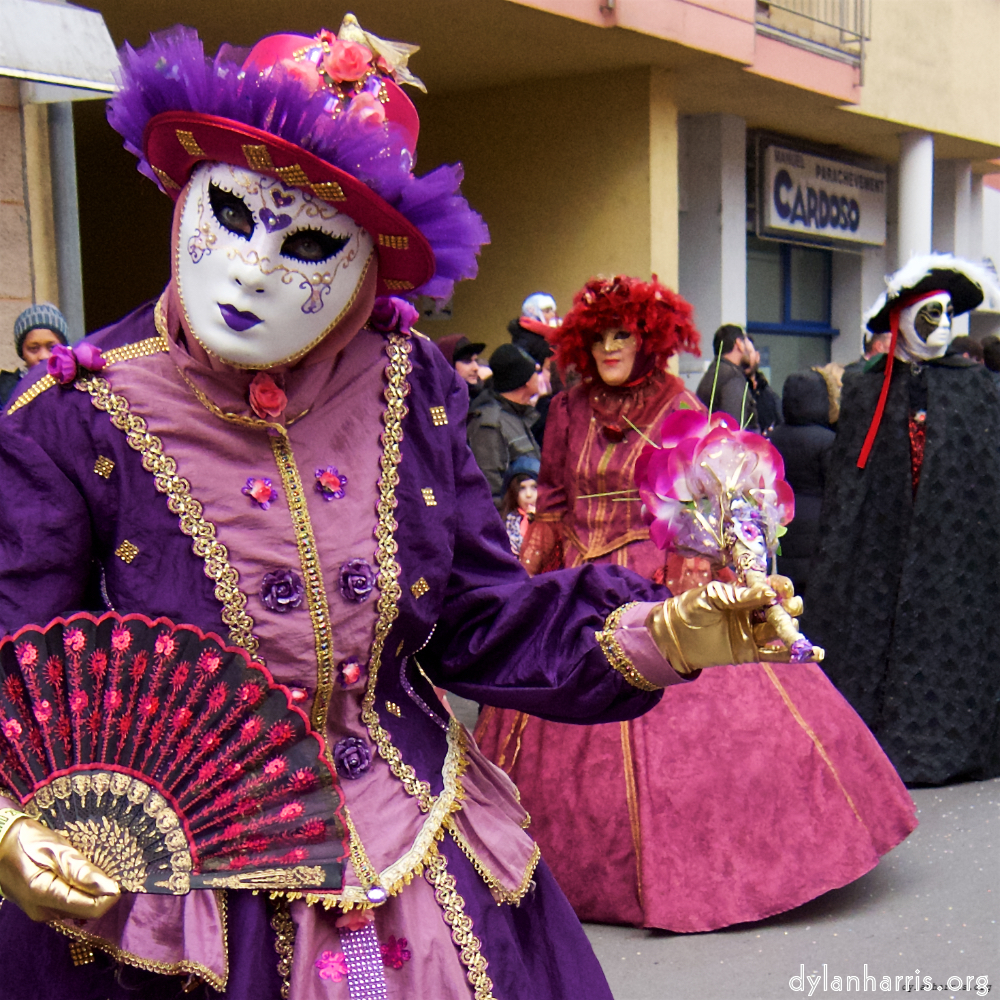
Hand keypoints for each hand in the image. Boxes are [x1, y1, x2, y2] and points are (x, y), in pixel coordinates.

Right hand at [0, 816, 118, 921]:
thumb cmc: (29, 843)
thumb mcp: (59, 850)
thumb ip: (83, 871)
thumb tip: (112, 889)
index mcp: (46, 897)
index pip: (91, 909)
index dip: (110, 895)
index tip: (121, 876)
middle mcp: (44, 913)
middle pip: (87, 911)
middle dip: (101, 892)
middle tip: (106, 867)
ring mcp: (41, 912)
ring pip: (79, 908)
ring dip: (91, 892)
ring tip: (91, 867)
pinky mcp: (42, 908)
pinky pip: (70, 904)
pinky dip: (80, 892)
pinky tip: (80, 875)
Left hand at [646, 575, 806, 673]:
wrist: (672, 635)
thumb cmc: (690, 608)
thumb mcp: (714, 596)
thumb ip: (741, 596)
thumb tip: (770, 593)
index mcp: (745, 592)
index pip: (773, 588)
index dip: (781, 587)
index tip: (781, 589)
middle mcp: (753, 611)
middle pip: (782, 608)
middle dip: (788, 607)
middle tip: (786, 608)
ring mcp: (754, 632)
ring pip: (781, 630)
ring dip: (792, 629)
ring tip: (792, 629)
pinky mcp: (751, 652)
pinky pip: (777, 655)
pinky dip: (795, 655)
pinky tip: (815, 654)